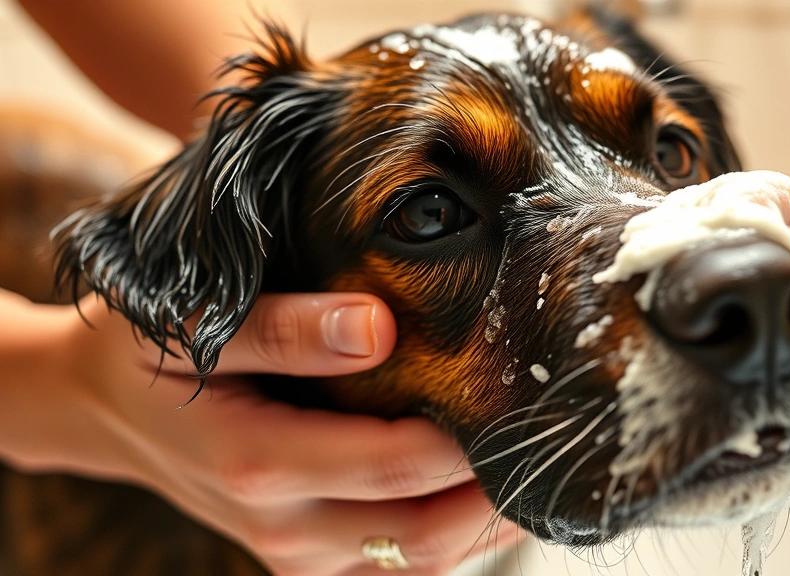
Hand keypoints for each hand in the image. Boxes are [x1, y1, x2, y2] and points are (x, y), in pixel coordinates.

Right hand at [0, 290, 520, 574]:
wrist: (104, 407)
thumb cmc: (149, 353)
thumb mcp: (197, 322)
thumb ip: (288, 328)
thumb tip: (381, 326)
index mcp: (260, 462)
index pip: (399, 463)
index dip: (470, 437)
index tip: (528, 394)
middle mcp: (281, 524)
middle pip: (425, 530)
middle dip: (498, 492)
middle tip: (560, 441)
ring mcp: (292, 553)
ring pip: (418, 561)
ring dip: (485, 524)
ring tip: (539, 469)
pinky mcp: (300, 559)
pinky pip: (394, 570)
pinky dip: (449, 541)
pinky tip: (482, 497)